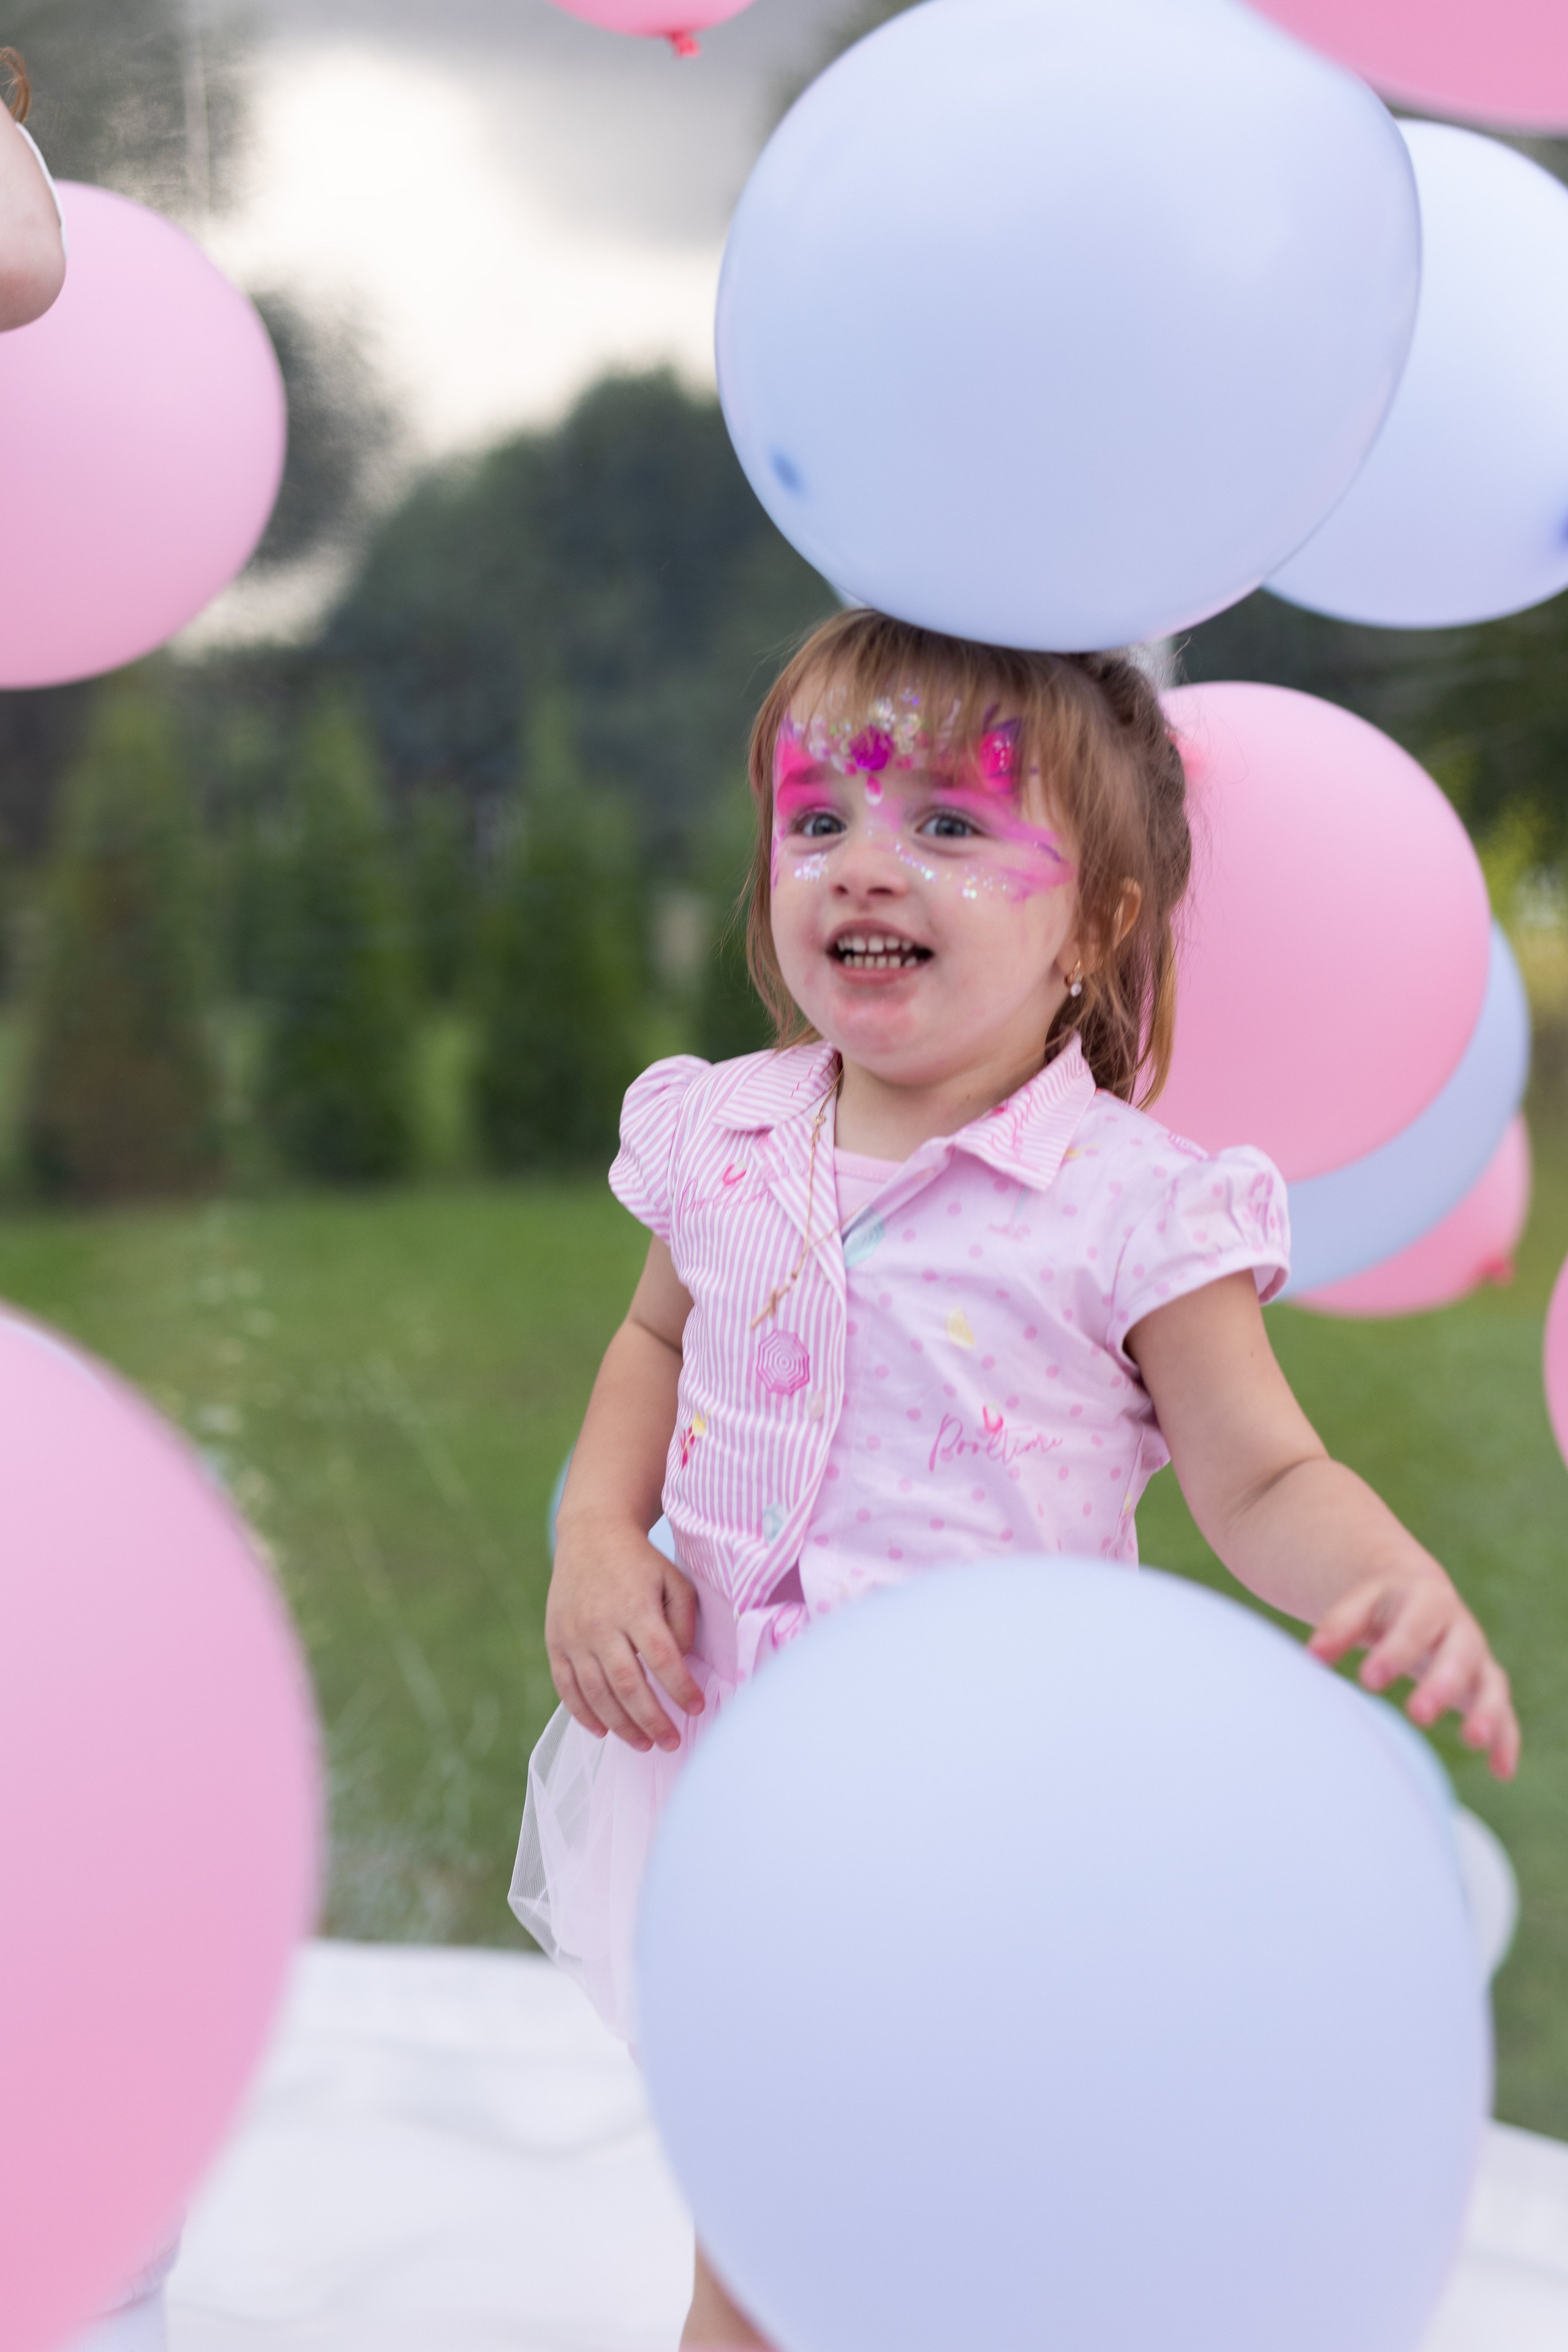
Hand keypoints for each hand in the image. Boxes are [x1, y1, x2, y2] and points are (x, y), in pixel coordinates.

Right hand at [545, 1515, 704, 1755]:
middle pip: (627, 1684)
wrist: (591, 1534)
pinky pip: (565, 1686)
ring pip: (596, 1693)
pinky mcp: (555, 1640)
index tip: (697, 1707)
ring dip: (621, 1726)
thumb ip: (683, 1619)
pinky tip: (602, 1732)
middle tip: (672, 1742)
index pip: (661, 1658)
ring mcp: (574, 1635)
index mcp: (635, 1607)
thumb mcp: (673, 1579)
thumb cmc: (640, 1562)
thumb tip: (681, 1660)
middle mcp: (602, 1624)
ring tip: (644, 1745)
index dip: (680, 1688)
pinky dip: (582, 1714)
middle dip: (652, 1720)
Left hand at [1309, 1568, 1518, 1780]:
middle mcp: (1459, 1627)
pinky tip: (1501, 1772)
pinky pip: (1503, 1711)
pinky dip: (1506, 1739)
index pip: (1414, 1625)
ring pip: (1491, 1682)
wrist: (1416, 1590)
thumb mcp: (1362, 1602)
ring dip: (1485, 1711)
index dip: (1394, 1652)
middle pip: (1459, 1653)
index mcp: (1426, 1599)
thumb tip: (1313, 1657)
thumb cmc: (1382, 1604)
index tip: (1369, 1679)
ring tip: (1473, 1740)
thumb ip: (1339, 1625)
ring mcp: (1477, 1657)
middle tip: (1418, 1714)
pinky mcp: (1486, 1683)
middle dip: (1441, 1684)